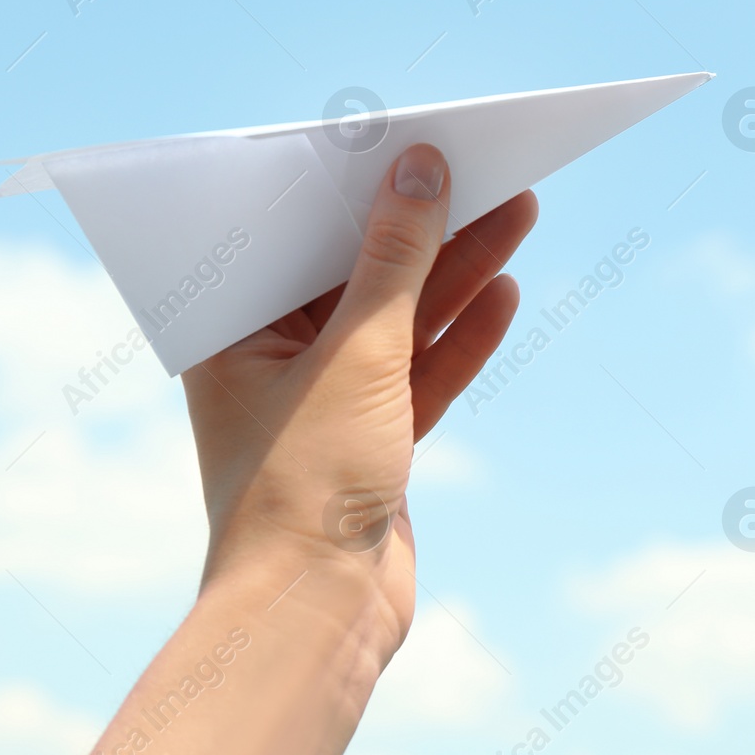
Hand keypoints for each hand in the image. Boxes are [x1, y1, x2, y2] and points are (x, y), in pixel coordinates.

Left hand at [180, 144, 536, 661]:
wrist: (318, 614)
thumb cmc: (306, 480)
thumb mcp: (358, 352)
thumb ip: (395, 259)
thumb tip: (421, 169)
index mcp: (235, 328)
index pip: (297, 232)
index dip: (356, 183)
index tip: (415, 139)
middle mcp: (274, 357)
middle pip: (360, 269)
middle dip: (427, 223)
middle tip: (489, 167)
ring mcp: (327, 399)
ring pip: (401, 317)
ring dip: (458, 270)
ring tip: (520, 210)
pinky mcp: (373, 438)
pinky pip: (421, 370)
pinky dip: (460, 336)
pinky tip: (504, 294)